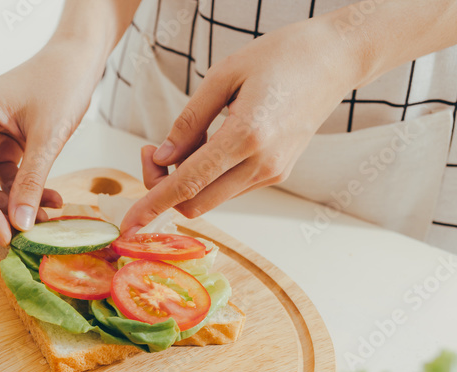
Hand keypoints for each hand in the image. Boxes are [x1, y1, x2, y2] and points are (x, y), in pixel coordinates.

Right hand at [0, 39, 103, 244]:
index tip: (7, 236)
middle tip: (13, 239)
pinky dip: (19, 194)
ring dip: (6, 207)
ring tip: (41, 217)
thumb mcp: (49, 135)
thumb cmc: (62, 82)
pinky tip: (47, 202)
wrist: (76, 60)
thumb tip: (20, 223)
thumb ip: (32, 181)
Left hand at [120, 16, 363, 233]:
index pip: (188, 183)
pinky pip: (229, 188)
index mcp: (247, 135)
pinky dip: (207, 177)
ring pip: (211, 199)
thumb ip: (188, 122)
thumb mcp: (223, 75)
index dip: (152, 205)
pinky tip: (208, 145)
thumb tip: (161, 159)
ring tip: (184, 140)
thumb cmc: (281, 56)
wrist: (336, 58)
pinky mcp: (277, 173)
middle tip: (151, 152)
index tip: (127, 224)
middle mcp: (262, 163)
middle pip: (195, 203)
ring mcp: (273, 172)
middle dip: (163, 190)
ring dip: (185, 183)